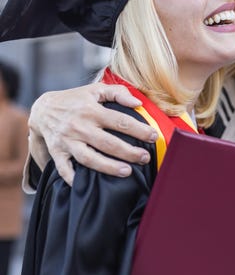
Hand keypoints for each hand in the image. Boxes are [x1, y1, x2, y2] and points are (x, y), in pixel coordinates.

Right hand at [29, 82, 157, 184]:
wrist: (42, 108)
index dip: (139, 130)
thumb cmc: (75, 99)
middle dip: (129, 152)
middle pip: (108, 143)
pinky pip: (64, 169)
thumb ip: (118, 92)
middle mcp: (80, 126)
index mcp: (91, 110)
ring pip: (89, 158)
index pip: (120, 121)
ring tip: (127, 172)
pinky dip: (74, 179)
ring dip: (108, 167)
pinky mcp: (57, 152)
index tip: (153, 136)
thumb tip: (138, 103)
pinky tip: (88, 184)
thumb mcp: (95, 90)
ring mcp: (67, 141)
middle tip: (145, 158)